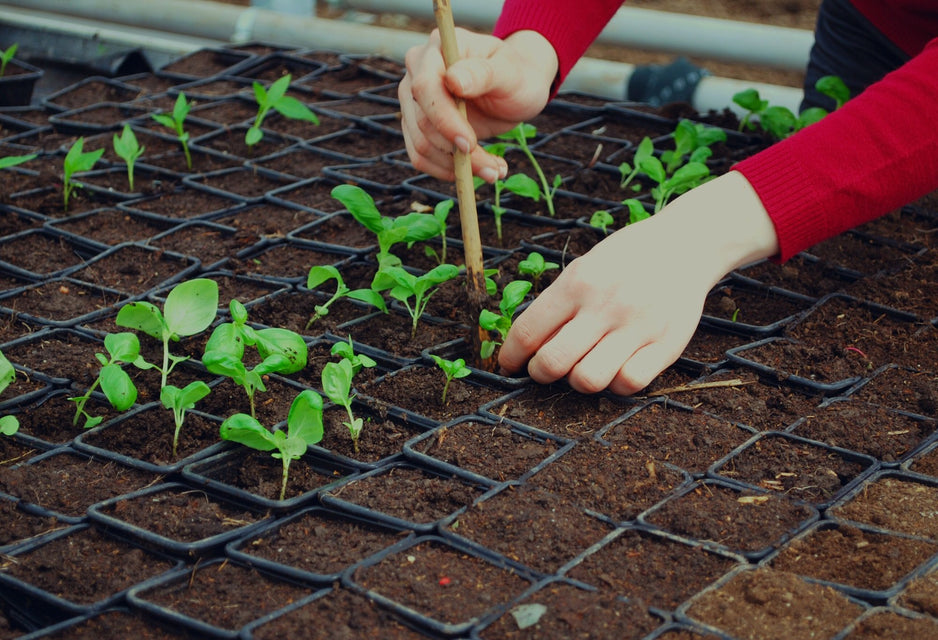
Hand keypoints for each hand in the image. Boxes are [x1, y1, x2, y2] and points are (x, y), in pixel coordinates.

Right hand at [399, 28, 557, 182]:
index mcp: (438, 48)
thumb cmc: (516, 76)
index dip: (444, 119)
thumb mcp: (510, 72)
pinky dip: (450, 171)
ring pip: (421, 146)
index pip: (425, 87)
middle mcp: (417, 71)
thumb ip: (483, 73)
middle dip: (457, 153)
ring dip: (457, 168)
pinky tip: (480, 169)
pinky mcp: (416, 126)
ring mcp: (413, 100)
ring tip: (494, 171)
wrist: (516, 90)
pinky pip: (421, 157)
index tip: (470, 144)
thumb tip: (453, 80)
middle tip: (495, 170)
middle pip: (421, 122)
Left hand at [497, 172, 779, 394]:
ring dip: (577, 381)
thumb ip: (557, 302)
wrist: (685, 246)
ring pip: (588, 380)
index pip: (528, 332)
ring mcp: (638, 327)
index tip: (508, 365)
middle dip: (539, 373)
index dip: (510, 356)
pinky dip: (615, 384)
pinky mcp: (667, 345)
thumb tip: (523, 344)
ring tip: (581, 367)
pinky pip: (629, 384)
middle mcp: (606, 305)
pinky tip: (614, 369)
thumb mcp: (585, 266)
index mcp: (578, 282)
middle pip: (552, 363)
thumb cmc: (626, 258)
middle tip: (543, 369)